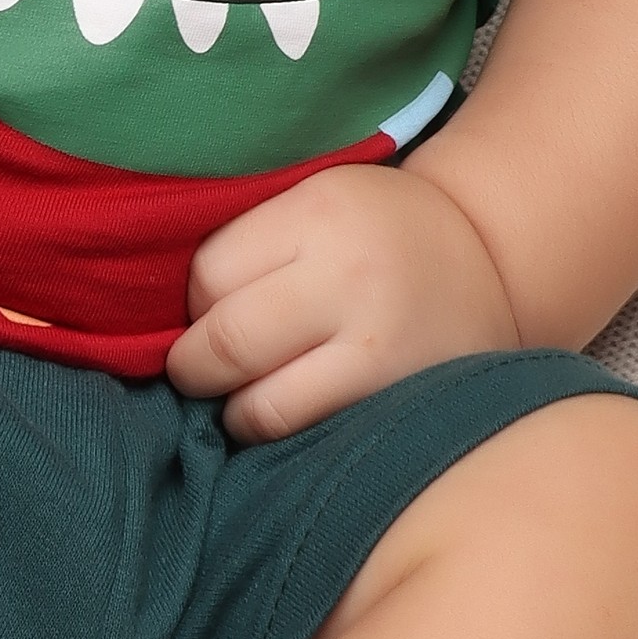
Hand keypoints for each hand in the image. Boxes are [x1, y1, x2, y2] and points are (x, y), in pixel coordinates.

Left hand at [165, 162, 522, 443]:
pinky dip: (278, 434)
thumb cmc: (375, 232)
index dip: (194, 301)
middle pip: (224, 343)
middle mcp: (353, 279)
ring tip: (248, 390)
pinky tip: (289, 412)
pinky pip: (303, 437)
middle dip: (196, 363)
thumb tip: (145, 308)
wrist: (492, 263)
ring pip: (257, 407)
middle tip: (204, 364)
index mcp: (323, 212)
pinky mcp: (396, 405)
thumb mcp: (318, 201)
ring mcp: (380, 352)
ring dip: (234, 408)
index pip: (206, 275)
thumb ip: (251, 242)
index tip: (211, 306)